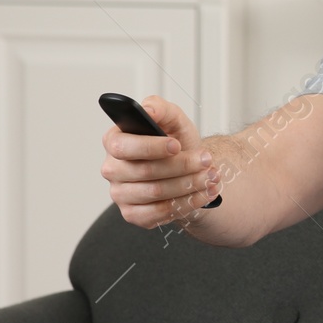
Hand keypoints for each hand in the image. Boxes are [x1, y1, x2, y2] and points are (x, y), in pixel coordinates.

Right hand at [101, 95, 218, 228]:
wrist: (189, 170)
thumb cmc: (176, 143)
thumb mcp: (173, 120)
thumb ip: (160, 108)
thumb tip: (148, 109)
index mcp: (114, 141)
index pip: (122, 146)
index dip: (150, 147)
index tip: (177, 145)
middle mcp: (112, 169)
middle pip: (145, 171)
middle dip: (182, 166)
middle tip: (206, 161)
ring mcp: (120, 194)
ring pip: (156, 193)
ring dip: (189, 184)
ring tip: (210, 176)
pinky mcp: (132, 214)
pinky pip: (159, 213)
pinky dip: (187, 203)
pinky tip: (203, 193)